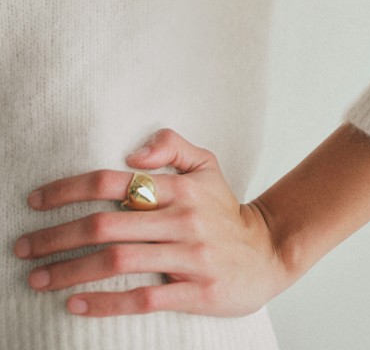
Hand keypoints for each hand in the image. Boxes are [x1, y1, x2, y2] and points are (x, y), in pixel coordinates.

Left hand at [13, 128, 292, 317]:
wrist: (265, 252)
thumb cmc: (224, 208)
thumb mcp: (206, 165)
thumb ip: (171, 145)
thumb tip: (133, 153)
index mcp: (180, 188)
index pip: (113, 182)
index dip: (69, 190)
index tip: (36, 201)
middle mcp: (182, 219)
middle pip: (107, 226)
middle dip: (57, 236)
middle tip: (23, 247)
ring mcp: (189, 257)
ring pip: (118, 262)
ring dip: (71, 271)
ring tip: (38, 278)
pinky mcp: (195, 291)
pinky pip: (143, 297)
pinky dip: (105, 302)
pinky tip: (75, 304)